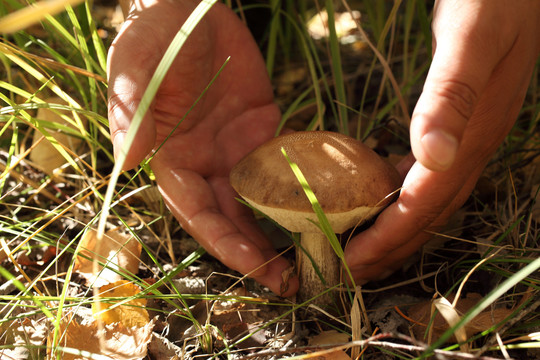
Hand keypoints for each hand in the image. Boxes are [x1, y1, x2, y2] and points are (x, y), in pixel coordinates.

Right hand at [108, 0, 298, 295]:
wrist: (193, 7)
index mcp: (171, 159)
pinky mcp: (262, 130)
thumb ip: (132, 112)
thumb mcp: (135, 68)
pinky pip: (281, 167)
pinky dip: (299, 190)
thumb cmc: (155, 36)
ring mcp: (234, 149)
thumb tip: (129, 159)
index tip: (252, 265)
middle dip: (256, 251)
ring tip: (311, 259)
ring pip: (258, 201)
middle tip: (291, 281)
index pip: (195, 212)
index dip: (222, 241)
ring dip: (279, 232)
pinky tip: (323, 210)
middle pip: (230, 218)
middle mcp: (204, 163)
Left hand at [344, 0, 539, 281]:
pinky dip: (401, 195)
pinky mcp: (459, 123)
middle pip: (429, 212)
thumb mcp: (472, 37)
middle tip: (349, 273)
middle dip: (390, 247)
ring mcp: (469, 135)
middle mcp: (474, 143)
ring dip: (395, 228)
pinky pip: (427, 174)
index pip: (427, 201)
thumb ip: (454, 94)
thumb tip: (433, 156)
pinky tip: (380, 196)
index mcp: (475, 133)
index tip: (352, 261)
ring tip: (360, 248)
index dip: (390, 235)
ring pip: (429, 198)